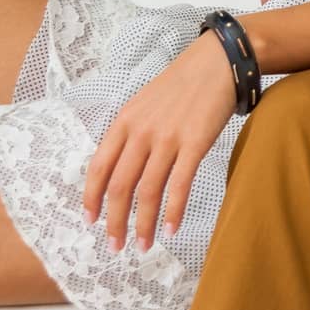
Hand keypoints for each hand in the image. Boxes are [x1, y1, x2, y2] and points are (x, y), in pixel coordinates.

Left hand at [82, 33, 234, 253]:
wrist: (217, 62)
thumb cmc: (183, 84)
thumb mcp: (145, 103)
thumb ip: (131, 132)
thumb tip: (121, 168)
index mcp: (124, 122)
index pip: (99, 167)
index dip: (92, 198)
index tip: (91, 221)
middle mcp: (141, 132)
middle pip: (120, 186)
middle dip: (115, 222)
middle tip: (115, 246)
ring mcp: (168, 138)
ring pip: (148, 191)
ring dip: (143, 224)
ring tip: (143, 245)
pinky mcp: (195, 143)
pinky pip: (179, 185)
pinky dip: (174, 211)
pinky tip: (172, 228)